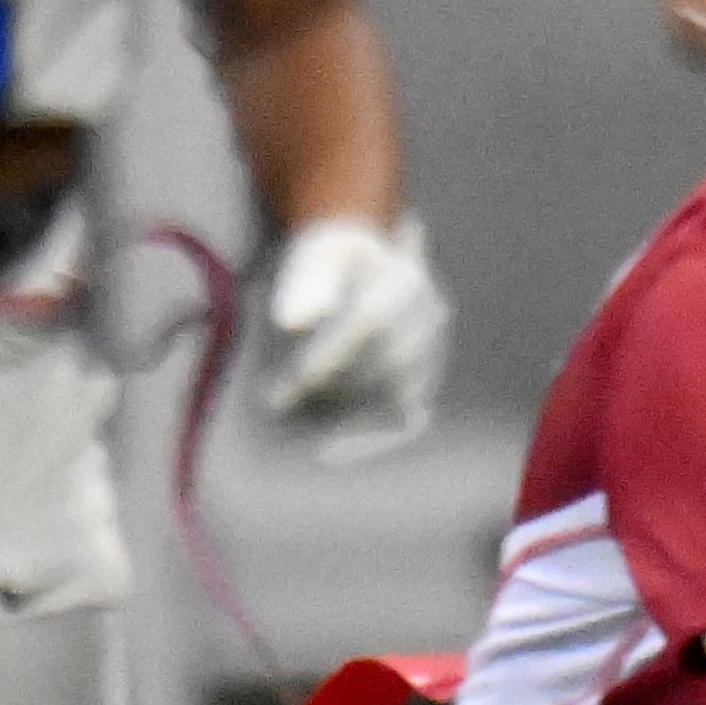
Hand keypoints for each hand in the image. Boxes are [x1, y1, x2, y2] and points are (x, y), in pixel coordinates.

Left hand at [263, 215, 451, 462]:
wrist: (371, 267)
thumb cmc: (333, 260)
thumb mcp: (316, 253)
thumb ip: (305, 281)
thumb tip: (292, 322)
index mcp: (405, 279)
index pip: (371, 321)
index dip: (332, 353)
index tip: (291, 377)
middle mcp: (430, 321)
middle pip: (385, 364)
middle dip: (328, 389)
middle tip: (273, 405)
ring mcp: (432, 357)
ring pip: (394, 397)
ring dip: (341, 413)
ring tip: (287, 420)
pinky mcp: (423, 385)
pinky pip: (406, 422)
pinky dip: (370, 440)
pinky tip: (325, 451)